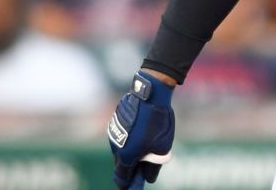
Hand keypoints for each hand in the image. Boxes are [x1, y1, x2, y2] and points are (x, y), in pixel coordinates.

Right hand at [108, 71, 175, 189]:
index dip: (127, 185)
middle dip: (130, 171)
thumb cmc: (157, 122)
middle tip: (139, 174)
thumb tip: (150, 178)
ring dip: (130, 154)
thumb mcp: (162, 147)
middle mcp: (115, 147)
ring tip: (143, 154)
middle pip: (121, 165)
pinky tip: (140, 136)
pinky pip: (122, 137)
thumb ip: (154, 165)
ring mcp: (114, 133)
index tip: (131, 189)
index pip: (122, 177)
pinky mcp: (116, 122)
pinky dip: (130, 141)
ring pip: (121, 150)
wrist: (150, 94)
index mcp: (125, 156)